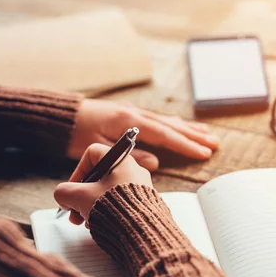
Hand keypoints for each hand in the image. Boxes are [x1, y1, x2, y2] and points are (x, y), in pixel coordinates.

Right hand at [55, 143, 152, 224]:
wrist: (143, 233)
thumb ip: (64, 192)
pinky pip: (121, 204)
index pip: (93, 154)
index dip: (78, 171)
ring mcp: (142, 189)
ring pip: (109, 192)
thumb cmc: (117, 211)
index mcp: (121, 161)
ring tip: (87, 222)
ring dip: (92, 206)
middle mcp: (134, 171)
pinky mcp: (145, 205)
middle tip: (74, 212)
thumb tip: (63, 196)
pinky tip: (102, 226)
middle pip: (99, 177)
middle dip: (82, 196)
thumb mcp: (80, 198)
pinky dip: (108, 212)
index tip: (72, 189)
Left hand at [68, 99, 218, 170]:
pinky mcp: (128, 115)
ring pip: (165, 121)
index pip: (164, 134)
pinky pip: (156, 120)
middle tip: (214, 143)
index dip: (185, 144)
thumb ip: (128, 156)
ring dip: (186, 128)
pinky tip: (178, 126)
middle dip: (193, 135)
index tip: (203, 152)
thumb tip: (155, 163)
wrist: (62, 117)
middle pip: (170, 125)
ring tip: (205, 133)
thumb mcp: (99, 147)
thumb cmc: (76, 134)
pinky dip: (172, 124)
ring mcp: (132, 113)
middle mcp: (134, 115)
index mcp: (129, 122)